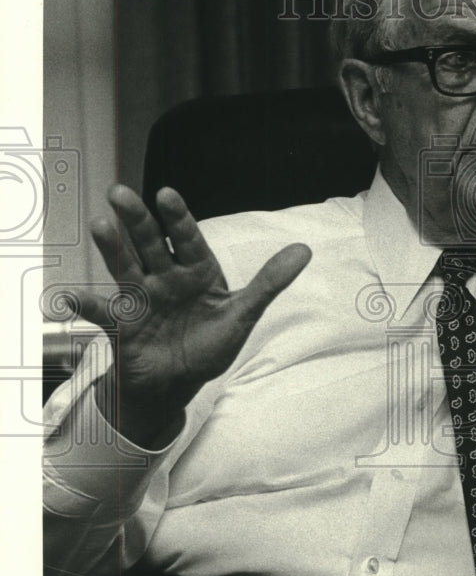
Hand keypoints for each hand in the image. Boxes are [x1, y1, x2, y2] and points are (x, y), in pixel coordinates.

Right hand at [71, 185, 311, 446]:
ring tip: (99, 224)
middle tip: (121, 192)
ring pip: (126, 268)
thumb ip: (270, 282)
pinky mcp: (124, 326)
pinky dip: (87, 308)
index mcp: (196, 271)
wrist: (178, 383)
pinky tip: (70, 300)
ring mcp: (142, 299)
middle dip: (137, 220)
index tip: (166, 194)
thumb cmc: (209, 343)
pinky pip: (103, 315)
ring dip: (112, 248)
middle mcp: (166, 278)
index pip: (187, 239)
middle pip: (150, 244)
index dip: (177, 218)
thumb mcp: (243, 314)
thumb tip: (305, 250)